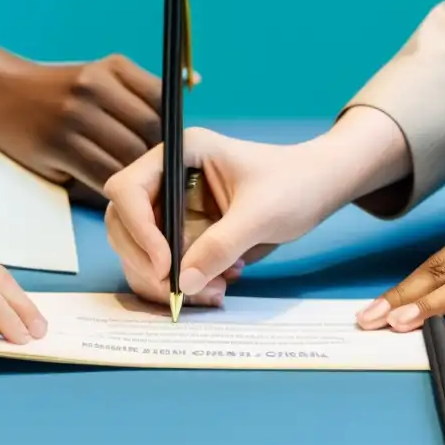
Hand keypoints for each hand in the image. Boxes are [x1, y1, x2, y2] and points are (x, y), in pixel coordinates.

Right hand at [0, 55, 161, 195]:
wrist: (0, 94)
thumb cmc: (63, 90)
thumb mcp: (102, 74)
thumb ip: (145, 85)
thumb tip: (196, 79)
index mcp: (112, 69)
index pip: (163, 100)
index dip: (174, 129)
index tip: (177, 147)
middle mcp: (94, 87)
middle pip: (148, 131)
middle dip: (160, 157)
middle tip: (165, 175)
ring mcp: (74, 117)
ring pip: (126, 156)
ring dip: (138, 177)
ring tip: (145, 187)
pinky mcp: (57, 146)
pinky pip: (99, 174)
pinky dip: (114, 187)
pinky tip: (118, 191)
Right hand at [103, 127, 359, 306]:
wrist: (321, 187)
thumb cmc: (296, 184)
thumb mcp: (261, 215)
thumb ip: (220, 246)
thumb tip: (182, 283)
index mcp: (180, 153)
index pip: (128, 189)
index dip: (138, 229)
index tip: (165, 265)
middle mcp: (167, 177)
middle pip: (124, 223)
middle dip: (146, 262)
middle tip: (179, 291)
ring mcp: (172, 205)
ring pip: (138, 250)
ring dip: (164, 280)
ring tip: (213, 291)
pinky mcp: (183, 231)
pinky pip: (163, 264)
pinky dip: (181, 283)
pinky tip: (217, 286)